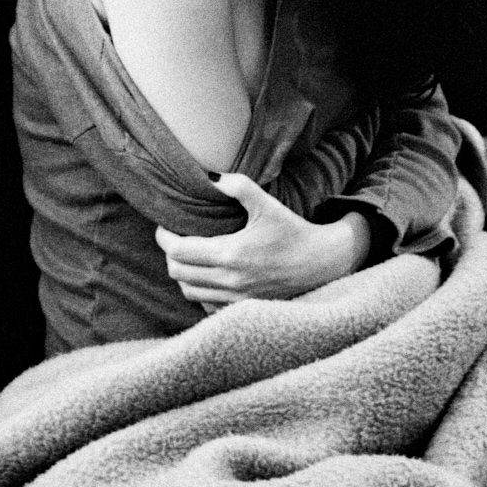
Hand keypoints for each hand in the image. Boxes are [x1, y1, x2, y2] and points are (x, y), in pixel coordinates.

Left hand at [154, 173, 370, 308]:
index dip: (164, 238)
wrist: (321, 264)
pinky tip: (207, 275)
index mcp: (231, 254)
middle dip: (170, 254)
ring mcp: (235, 299)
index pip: (178, 251)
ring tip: (189, 256)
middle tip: (175, 238)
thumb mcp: (267, 204)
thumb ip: (238, 186)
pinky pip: (205, 304)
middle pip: (177, 273)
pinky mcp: (242, 308)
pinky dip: (199, 290)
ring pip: (188, 291)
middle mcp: (230, 281)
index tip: (165, 226)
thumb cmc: (293, 231)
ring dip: (183, 273)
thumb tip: (210, 178)